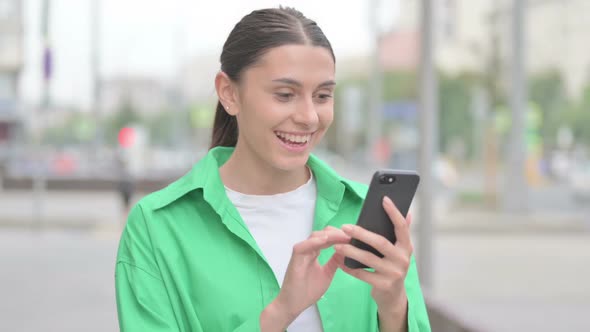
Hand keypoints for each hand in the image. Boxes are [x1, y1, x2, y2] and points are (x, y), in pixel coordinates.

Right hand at [263, 226, 349, 329]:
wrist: (293, 304)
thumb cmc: (308, 291)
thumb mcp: (327, 274)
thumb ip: (334, 262)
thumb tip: (345, 251)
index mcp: (313, 253)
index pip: (327, 238)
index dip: (339, 236)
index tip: (353, 237)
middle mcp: (307, 250)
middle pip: (321, 234)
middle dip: (336, 233)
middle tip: (351, 235)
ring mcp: (301, 254)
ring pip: (314, 237)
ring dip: (329, 235)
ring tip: (342, 236)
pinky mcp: (295, 259)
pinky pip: (303, 246)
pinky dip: (314, 242)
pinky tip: (326, 239)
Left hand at [334, 196, 412, 314]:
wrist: (393, 297)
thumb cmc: (392, 268)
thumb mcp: (400, 252)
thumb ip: (402, 234)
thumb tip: (408, 212)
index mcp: (406, 248)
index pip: (401, 227)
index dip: (394, 213)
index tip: (384, 199)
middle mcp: (402, 259)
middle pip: (380, 242)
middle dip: (361, 233)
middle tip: (345, 227)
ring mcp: (394, 273)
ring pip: (368, 258)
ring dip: (350, 250)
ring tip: (337, 245)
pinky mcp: (383, 285)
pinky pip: (362, 273)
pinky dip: (349, 267)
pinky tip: (339, 261)